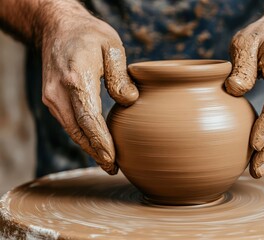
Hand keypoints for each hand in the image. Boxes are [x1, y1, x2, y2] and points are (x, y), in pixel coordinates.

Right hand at [39, 2, 138, 173]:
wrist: (57, 27)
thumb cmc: (88, 35)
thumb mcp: (112, 46)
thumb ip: (120, 75)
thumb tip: (129, 101)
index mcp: (76, 80)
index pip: (89, 120)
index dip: (102, 143)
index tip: (114, 160)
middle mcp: (59, 93)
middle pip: (79, 132)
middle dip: (96, 153)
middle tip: (114, 169)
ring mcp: (52, 97)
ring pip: (72, 131)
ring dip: (88, 148)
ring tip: (107, 162)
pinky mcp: (51, 99)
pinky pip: (68, 123)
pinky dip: (82, 137)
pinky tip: (94, 144)